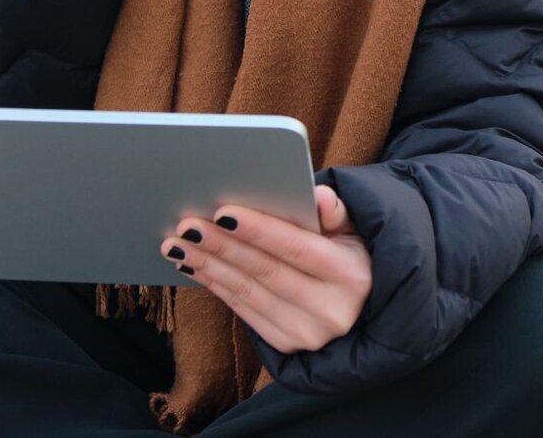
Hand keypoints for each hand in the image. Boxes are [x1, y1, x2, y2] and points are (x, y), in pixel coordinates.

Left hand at [160, 185, 370, 354]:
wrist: (364, 313)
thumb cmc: (353, 259)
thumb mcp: (357, 231)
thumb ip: (337, 211)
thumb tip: (318, 196)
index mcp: (350, 275)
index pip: (298, 248)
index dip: (259, 231)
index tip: (223, 211)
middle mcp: (330, 310)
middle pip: (266, 272)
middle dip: (222, 247)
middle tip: (187, 226)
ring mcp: (307, 333)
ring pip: (248, 293)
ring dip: (210, 267)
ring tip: (178, 245)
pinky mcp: (287, 346)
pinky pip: (244, 312)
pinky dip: (217, 287)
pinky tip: (195, 267)